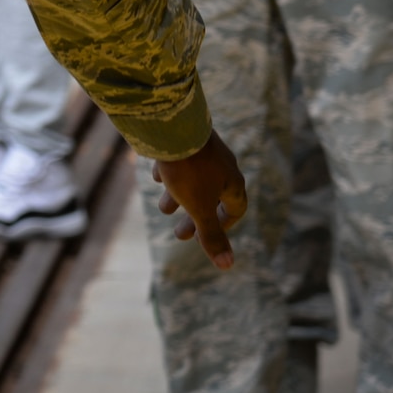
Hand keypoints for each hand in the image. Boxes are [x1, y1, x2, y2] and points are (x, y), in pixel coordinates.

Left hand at [152, 130, 247, 269]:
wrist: (171, 126)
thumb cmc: (188, 170)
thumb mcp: (199, 207)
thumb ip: (211, 235)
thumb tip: (228, 266)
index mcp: (232, 181)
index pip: (235, 208)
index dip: (223, 226)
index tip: (205, 237)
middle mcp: (222, 165)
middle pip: (212, 197)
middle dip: (195, 217)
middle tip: (178, 235)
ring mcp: (204, 150)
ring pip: (194, 178)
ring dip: (180, 196)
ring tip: (163, 208)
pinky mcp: (185, 138)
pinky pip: (180, 159)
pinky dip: (170, 172)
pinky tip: (156, 175)